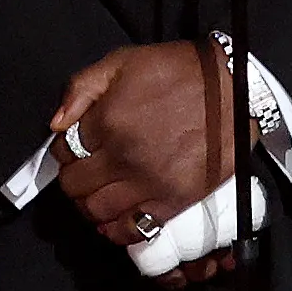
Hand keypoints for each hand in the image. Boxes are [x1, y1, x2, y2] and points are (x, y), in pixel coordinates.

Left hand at [49, 41, 229, 251]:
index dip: (64, 150)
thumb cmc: (180, 72)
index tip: (75, 148)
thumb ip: (82, 88)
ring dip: (90, 205)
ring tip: (99, 194)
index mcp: (107, 121)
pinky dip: (117, 230)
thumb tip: (57, 122)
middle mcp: (123, 157)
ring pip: (97, 211)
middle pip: (75, 186)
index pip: (63, 150)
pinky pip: (132, 230)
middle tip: (84, 171)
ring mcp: (148, 182)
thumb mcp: (124, 61)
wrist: (234, 89)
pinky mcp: (173, 201)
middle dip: (73, 178)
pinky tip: (116, 218)